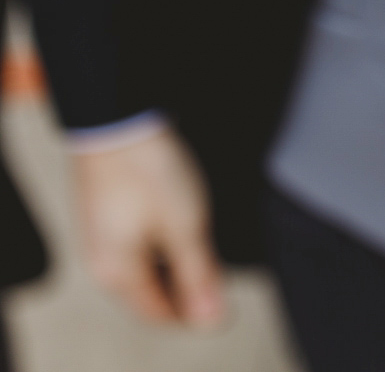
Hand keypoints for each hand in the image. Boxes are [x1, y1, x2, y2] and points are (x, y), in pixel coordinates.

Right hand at [72, 127, 224, 325]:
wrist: (118, 119)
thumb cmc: (148, 170)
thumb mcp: (186, 227)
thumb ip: (199, 276)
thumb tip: (211, 321)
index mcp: (118, 275)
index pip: (160, 314)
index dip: (195, 311)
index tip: (225, 296)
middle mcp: (104, 262)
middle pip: (152, 293)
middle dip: (187, 287)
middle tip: (221, 266)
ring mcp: (103, 236)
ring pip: (147, 267)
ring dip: (178, 263)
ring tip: (206, 239)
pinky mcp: (110, 212)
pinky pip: (140, 242)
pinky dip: (165, 241)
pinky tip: (186, 220)